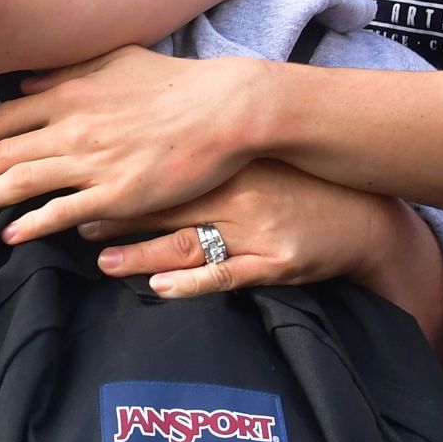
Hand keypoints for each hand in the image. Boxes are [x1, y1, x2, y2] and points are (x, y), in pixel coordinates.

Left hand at [0, 47, 265, 242]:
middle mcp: (73, 127)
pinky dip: (30, 224)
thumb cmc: (178, 82)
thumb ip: (70, 72)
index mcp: (72, 94)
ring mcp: (92, 162)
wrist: (226, 109)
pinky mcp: (116, 194)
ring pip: (24, 183)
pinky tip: (10, 235)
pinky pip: (61, 213)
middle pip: (7, 153)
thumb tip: (30, 84)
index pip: (10, 116)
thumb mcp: (118, 61)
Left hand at [76, 160, 405, 298]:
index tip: (82, 185)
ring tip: (104, 261)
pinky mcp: (277, 265)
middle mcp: (239, 196)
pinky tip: (163, 290)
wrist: (365, 220)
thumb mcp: (255, 163)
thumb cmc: (299, 188)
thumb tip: (148, 152)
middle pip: (167, 206)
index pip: (164, 172)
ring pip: (190, 242)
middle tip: (77, 223)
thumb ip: (208, 157)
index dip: (121, 180)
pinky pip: (229, 276)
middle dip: (120, 217)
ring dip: (143, 253)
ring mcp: (258, 233)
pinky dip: (194, 284)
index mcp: (230, 167)